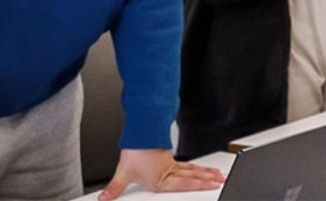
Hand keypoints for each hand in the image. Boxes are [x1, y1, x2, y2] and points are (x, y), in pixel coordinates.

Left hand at [98, 148, 224, 196]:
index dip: (200, 185)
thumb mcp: (123, 173)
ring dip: (205, 172)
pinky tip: (197, 168)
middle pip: (193, 175)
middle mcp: (169, 170)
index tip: (213, 185)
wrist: (140, 131)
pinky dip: (194, 167)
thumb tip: (104, 198)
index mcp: (162, 178)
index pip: (185, 183)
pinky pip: (185, 163)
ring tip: (216, 174)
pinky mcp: (168, 156)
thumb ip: (114, 188)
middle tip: (222, 179)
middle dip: (208, 178)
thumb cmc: (135, 150)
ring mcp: (170, 162)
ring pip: (192, 168)